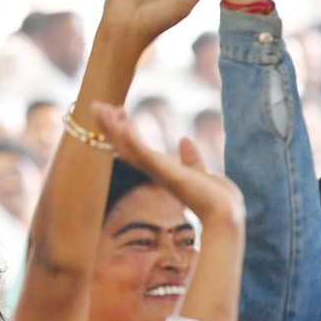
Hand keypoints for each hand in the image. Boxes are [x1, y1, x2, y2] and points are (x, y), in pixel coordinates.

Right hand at [91, 102, 244, 226]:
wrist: (225, 215)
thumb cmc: (215, 199)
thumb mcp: (201, 173)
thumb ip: (191, 159)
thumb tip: (185, 141)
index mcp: (162, 170)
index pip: (136, 147)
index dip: (124, 129)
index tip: (118, 110)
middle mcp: (156, 171)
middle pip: (124, 147)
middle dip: (109, 127)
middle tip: (96, 106)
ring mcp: (160, 173)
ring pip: (129, 149)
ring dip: (113, 129)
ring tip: (99, 109)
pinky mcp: (168, 174)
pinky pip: (145, 156)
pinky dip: (132, 141)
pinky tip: (122, 126)